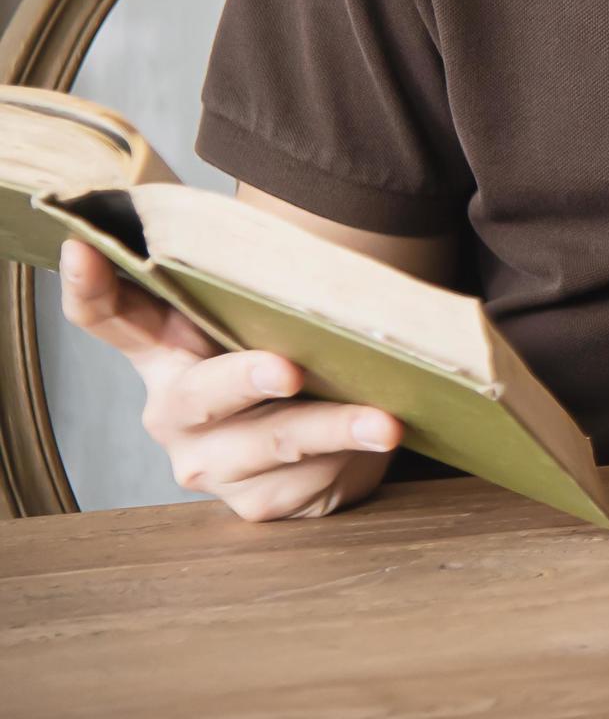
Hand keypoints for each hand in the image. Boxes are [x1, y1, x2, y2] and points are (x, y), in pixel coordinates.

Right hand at [57, 238, 400, 521]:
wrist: (337, 435)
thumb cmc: (296, 356)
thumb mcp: (272, 320)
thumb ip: (266, 289)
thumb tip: (312, 251)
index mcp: (166, 351)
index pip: (112, 316)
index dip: (91, 285)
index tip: (84, 246)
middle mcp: (174, 412)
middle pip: (202, 393)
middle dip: (246, 378)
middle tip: (288, 369)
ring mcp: (209, 463)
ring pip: (272, 443)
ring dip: (332, 429)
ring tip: (382, 423)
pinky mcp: (255, 504)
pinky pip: (305, 482)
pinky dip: (350, 460)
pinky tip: (378, 444)